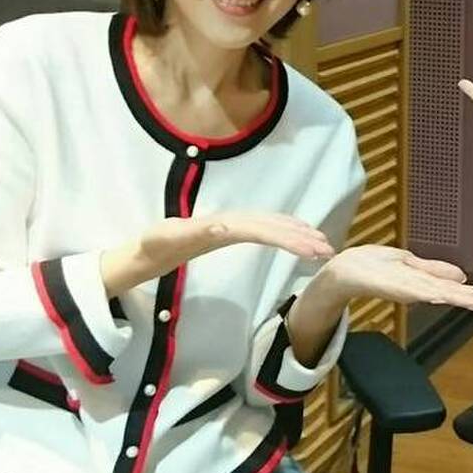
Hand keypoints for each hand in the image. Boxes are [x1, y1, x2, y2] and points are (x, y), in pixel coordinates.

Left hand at [111, 212, 335, 291]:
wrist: (144, 246)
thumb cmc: (153, 245)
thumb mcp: (164, 240)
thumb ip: (191, 232)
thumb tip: (222, 226)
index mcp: (221, 224)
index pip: (262, 229)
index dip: (287, 237)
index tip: (310, 247)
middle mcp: (231, 221)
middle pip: (273, 225)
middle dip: (301, 236)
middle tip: (329, 250)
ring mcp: (233, 224)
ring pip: (273, 225)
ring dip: (299, 233)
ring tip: (325, 246)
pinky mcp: (233, 231)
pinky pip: (267, 229)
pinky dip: (287, 231)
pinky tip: (302, 238)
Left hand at [320, 245, 472, 317]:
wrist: (345, 270)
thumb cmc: (375, 266)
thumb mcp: (410, 264)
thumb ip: (435, 270)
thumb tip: (461, 276)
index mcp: (424, 282)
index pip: (456, 290)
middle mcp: (418, 287)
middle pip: (452, 294)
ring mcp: (406, 287)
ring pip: (438, 293)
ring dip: (460, 297)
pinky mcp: (392, 285)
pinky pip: (416, 288)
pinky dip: (432, 291)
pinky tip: (446, 294)